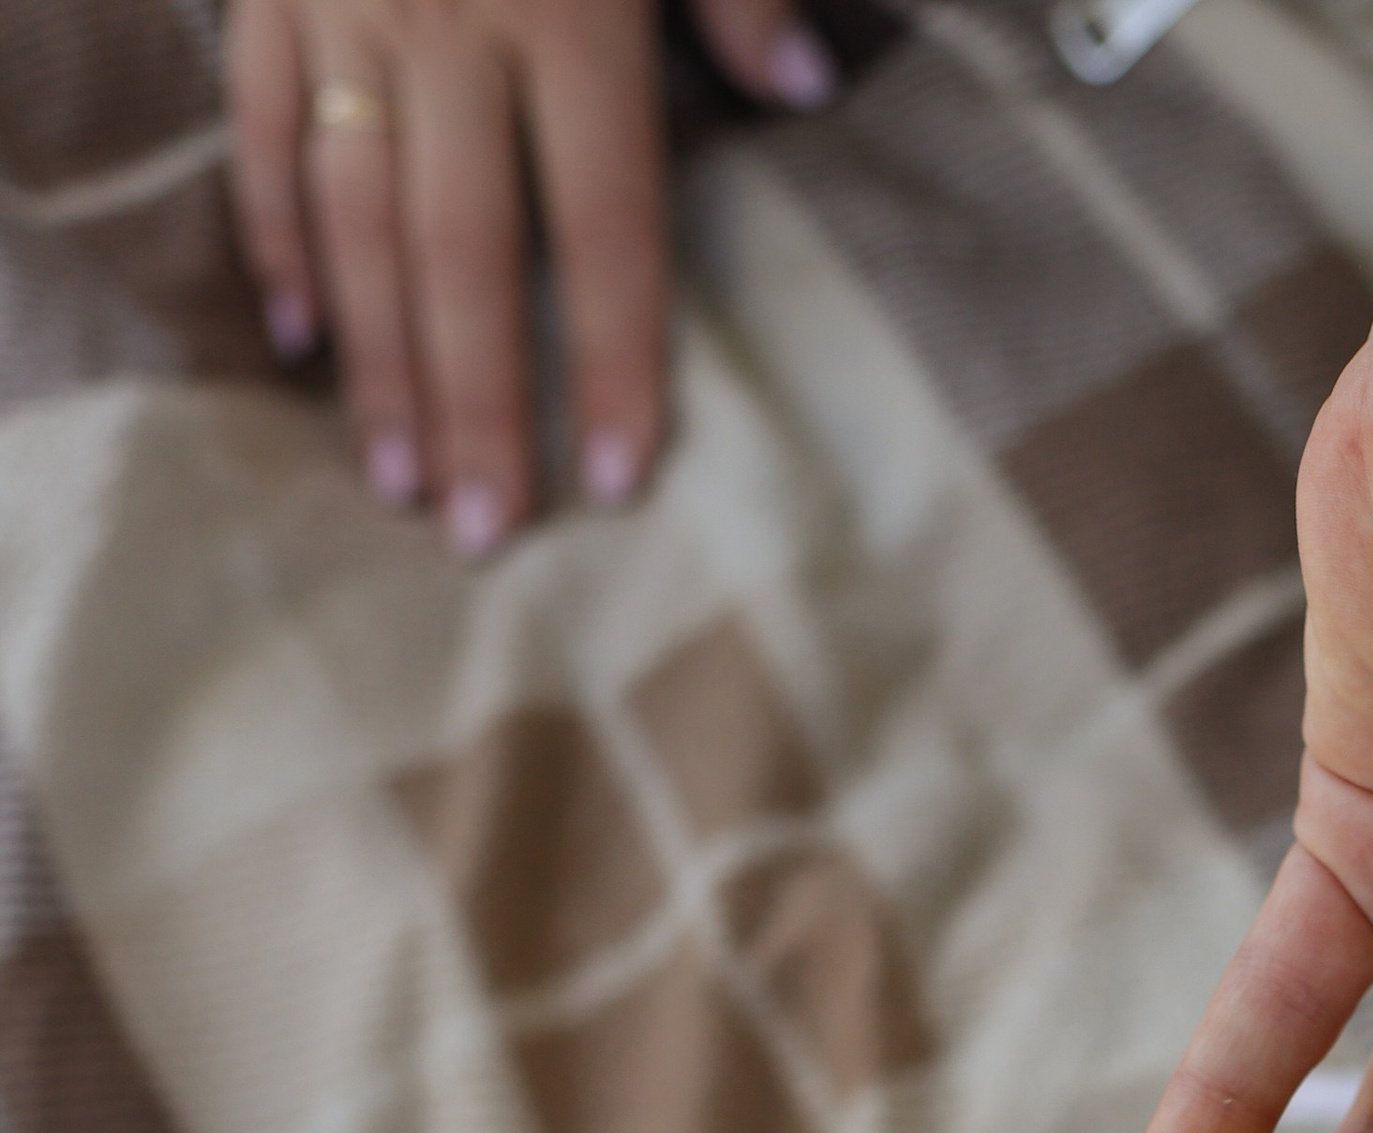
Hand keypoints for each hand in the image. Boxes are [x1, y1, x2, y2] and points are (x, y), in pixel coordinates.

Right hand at [227, 0, 839, 551]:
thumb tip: (812, 89)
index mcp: (572, 8)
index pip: (606, 225)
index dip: (615, 359)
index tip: (617, 479)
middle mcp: (452, 24)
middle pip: (467, 253)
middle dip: (478, 403)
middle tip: (484, 537)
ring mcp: (344, 6)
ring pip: (352, 213)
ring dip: (376, 359)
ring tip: (396, 479)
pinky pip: (258, 125)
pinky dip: (271, 234)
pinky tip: (299, 338)